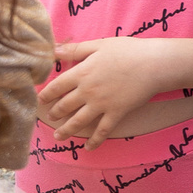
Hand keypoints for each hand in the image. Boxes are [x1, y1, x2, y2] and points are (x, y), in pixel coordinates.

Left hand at [38, 38, 170, 145]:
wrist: (153, 65)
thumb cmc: (127, 51)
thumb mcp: (99, 44)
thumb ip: (75, 49)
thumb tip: (53, 50)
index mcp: (82, 72)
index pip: (56, 86)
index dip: (46, 95)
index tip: (40, 100)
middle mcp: (87, 91)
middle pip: (65, 106)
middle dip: (55, 113)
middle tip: (50, 117)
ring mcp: (101, 104)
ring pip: (78, 121)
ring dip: (66, 130)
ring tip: (59, 137)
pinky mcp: (116, 113)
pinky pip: (102, 131)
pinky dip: (94, 141)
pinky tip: (88, 147)